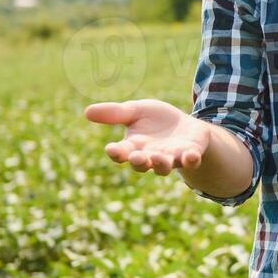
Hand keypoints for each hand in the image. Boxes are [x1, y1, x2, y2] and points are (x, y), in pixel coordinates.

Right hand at [84, 98, 211, 175]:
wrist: (184, 126)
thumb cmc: (155, 120)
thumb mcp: (135, 111)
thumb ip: (115, 113)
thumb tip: (86, 112)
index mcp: (133, 147)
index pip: (121, 153)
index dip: (116, 152)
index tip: (112, 149)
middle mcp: (150, 156)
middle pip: (141, 164)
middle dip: (139, 162)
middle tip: (137, 157)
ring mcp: (171, 158)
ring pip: (164, 167)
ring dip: (161, 164)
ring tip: (159, 158)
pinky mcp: (190, 155)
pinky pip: (190, 161)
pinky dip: (190, 160)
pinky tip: (190, 155)